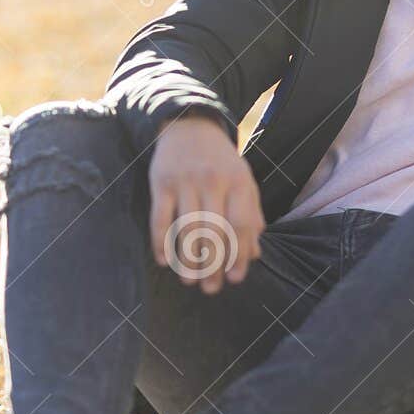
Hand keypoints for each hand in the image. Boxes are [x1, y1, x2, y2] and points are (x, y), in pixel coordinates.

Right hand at [148, 114, 263, 293]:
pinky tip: (164, 261)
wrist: (190, 124)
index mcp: (238, 182)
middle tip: (210, 289)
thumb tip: (254, 254)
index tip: (235, 279)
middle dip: (213, 265)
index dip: (239, 254)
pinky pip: (159, 217)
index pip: (241, 224)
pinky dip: (160, 242)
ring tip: (189, 281)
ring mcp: (185, 181)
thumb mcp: (243, 180)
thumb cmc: (221, 161)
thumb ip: (251, 214)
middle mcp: (213, 181)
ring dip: (187, 260)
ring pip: (186, 228)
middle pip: (214, 231)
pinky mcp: (161, 181)